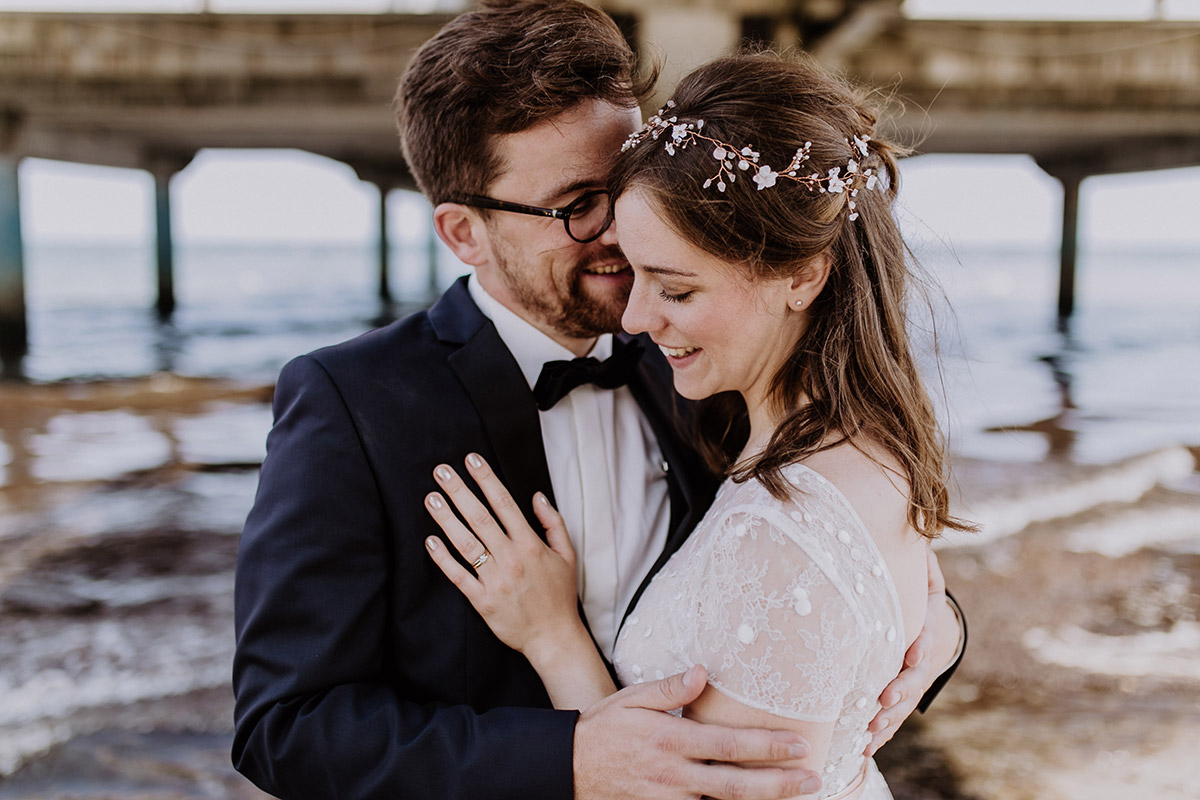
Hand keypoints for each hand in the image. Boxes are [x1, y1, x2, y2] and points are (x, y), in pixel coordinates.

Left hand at [423, 453, 581, 658]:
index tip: (472, 460)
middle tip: (441, 471)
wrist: (554, 637)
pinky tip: (431, 540)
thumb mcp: (567, 555)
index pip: (505, 504)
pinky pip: (459, 576)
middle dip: (459, 491)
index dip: (487, 480)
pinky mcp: (482, 601)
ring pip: (466, 543)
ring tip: (431, 498)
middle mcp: (511, 559)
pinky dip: (443, 558)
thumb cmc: (559, 595)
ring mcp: (495, 580)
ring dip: (447, 518)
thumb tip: (536, 496)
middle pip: (480, 518)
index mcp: (531, 545)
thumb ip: (553, 523)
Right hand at [575, 665, 822, 799]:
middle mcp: (673, 774)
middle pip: (735, 784)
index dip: (766, 746)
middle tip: (814, 780)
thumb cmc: (604, 729)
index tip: (799, 744)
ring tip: (795, 799)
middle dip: (778, 784)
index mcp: (670, 740)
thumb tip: (703, 672)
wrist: (567, 768)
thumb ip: (669, 688)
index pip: (728, 744)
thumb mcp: (632, 699)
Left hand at [865, 547, 955, 755]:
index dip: (922, 644)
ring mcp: (912, 682)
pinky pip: (894, 717)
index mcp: (925, 630)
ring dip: (887, 719)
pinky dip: (883, 733)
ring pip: (904, 704)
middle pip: (914, 677)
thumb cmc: (915, 597)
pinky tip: (866, 748)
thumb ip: (922, 565)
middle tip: (882, 699)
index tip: (914, 652)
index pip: (927, 636)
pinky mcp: (901, 697)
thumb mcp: (924, 577)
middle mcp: (920, 660)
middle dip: (900, 690)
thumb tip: (919, 543)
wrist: (932, 627)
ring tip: (868, 733)